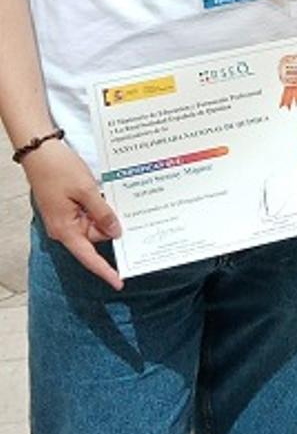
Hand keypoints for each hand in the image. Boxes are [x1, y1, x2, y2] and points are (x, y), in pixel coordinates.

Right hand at [26, 140, 123, 287]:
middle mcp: (64, 228)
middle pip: (95, 236)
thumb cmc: (58, 169)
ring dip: (102, 211)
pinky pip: (87, 213)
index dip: (105, 271)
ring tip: (103, 192)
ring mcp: (64, 218)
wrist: (39, 151)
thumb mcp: (86, 190)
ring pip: (93, 223)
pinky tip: (102, 193)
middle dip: (108, 224)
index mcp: (65, 229)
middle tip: (118, 206)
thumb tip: (116, 232)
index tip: (119, 282)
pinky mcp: (66, 207)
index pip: (89, 257)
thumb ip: (103, 213)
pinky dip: (97, 205)